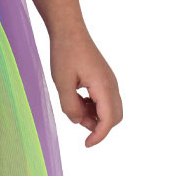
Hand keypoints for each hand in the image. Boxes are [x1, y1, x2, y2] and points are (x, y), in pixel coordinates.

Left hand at [50, 31, 122, 146]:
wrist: (70, 31)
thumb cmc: (65, 53)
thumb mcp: (62, 83)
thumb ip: (70, 106)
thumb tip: (78, 122)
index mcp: (103, 86)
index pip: (108, 120)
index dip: (99, 136)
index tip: (86, 144)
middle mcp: (111, 85)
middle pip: (114, 117)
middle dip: (98, 126)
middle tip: (76, 118)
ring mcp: (110, 82)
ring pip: (110, 110)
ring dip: (94, 115)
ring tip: (73, 104)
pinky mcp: (105, 79)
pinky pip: (105, 101)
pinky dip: (93, 107)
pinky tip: (77, 99)